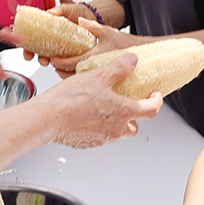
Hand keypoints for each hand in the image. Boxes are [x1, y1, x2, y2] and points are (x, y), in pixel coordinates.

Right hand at [37, 52, 161, 146]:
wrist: (47, 119)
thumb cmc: (70, 99)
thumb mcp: (97, 77)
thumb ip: (118, 69)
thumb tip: (132, 60)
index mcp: (123, 112)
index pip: (151, 110)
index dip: (156, 102)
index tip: (155, 96)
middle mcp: (115, 129)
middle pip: (134, 127)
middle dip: (134, 116)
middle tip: (127, 104)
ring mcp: (102, 139)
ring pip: (116, 133)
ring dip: (115, 122)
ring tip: (103, 107)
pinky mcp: (87, 144)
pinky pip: (99, 137)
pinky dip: (98, 127)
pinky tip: (86, 115)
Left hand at [47, 18, 132, 75]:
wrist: (143, 55)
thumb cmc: (126, 43)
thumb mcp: (109, 32)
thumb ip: (92, 26)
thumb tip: (79, 20)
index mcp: (96, 56)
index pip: (72, 62)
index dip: (60, 62)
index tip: (53, 59)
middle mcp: (97, 68)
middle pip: (72, 75)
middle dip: (60, 70)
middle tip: (54, 64)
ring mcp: (101, 75)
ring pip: (79, 80)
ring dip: (67, 75)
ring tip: (61, 69)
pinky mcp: (104, 79)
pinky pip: (87, 82)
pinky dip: (78, 78)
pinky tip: (75, 74)